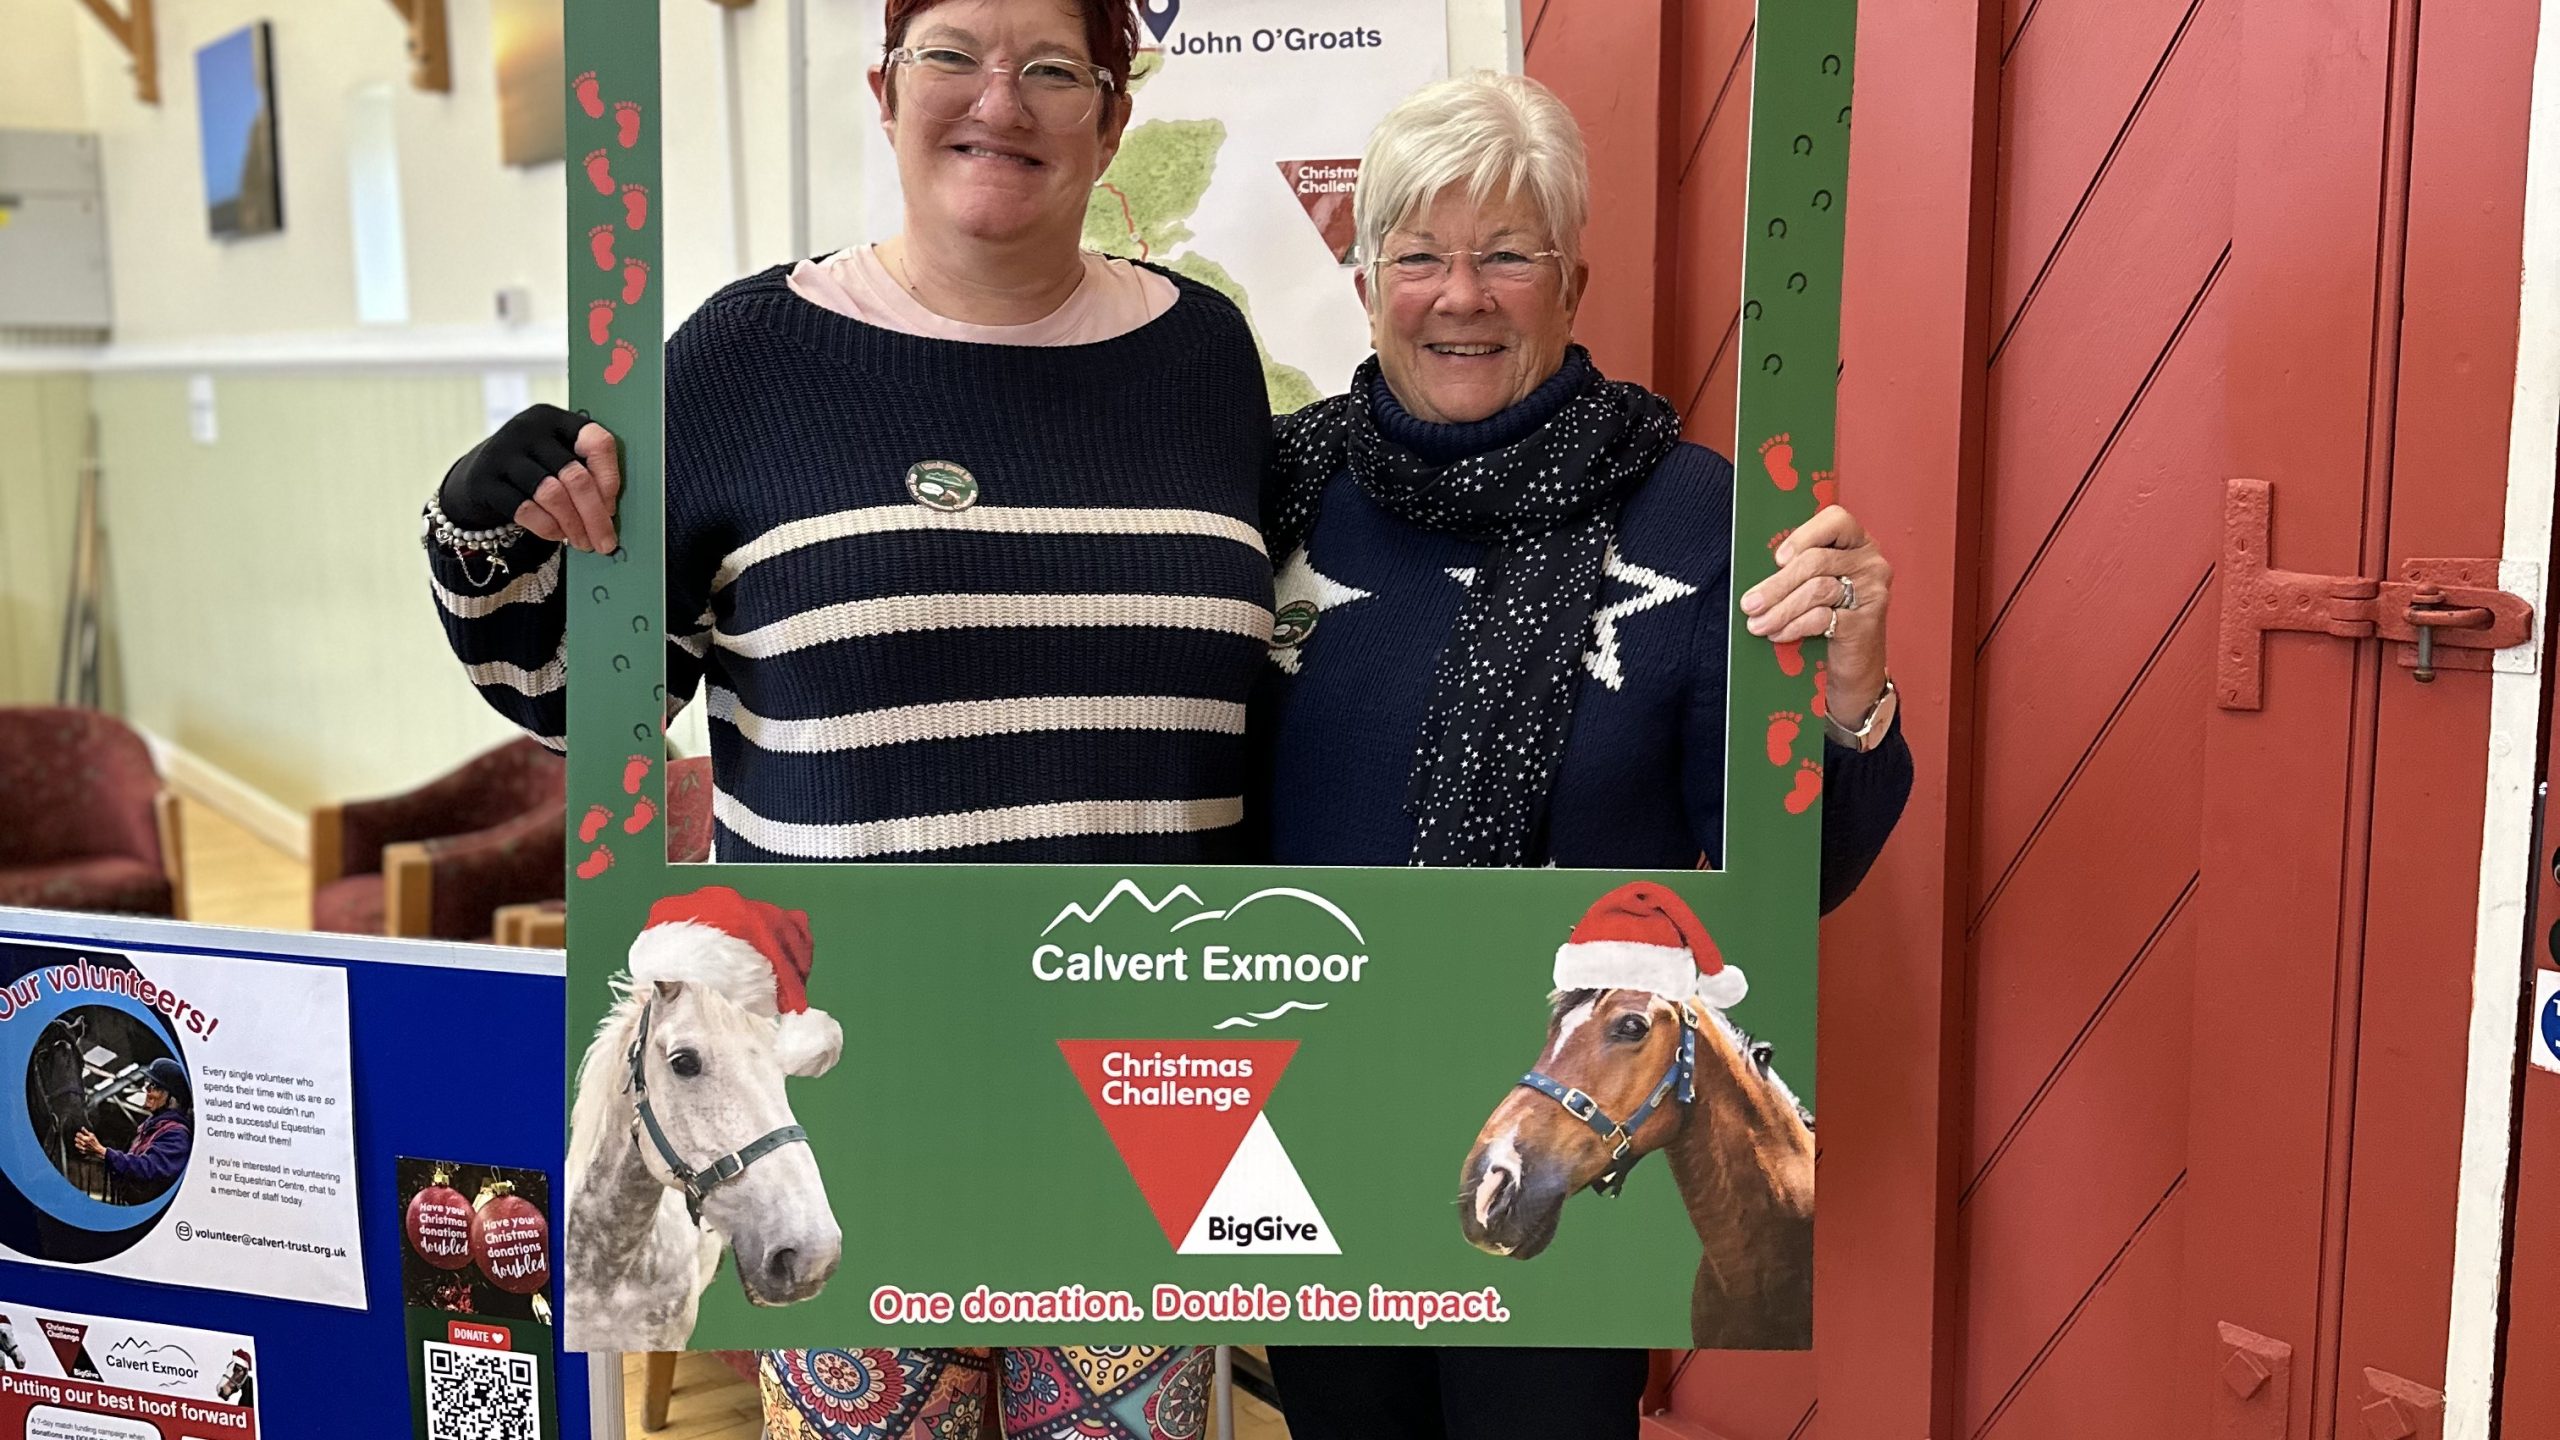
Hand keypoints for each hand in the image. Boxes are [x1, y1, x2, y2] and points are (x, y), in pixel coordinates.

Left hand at [72, 1131, 102, 1158]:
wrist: (98, 1150)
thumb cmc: (95, 1142)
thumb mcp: (92, 1135)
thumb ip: (86, 1132)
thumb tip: (82, 1128)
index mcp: (86, 1139)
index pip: (78, 1134)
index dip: (78, 1133)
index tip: (79, 1134)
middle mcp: (83, 1143)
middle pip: (76, 1139)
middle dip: (77, 1138)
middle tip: (80, 1138)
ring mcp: (83, 1148)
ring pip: (76, 1144)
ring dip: (78, 1142)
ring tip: (81, 1142)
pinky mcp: (82, 1151)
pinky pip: (78, 1148)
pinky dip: (80, 1147)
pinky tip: (82, 1146)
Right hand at [438, 403, 624, 553]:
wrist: (477, 478)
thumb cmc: (534, 471)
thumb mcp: (559, 459)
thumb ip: (585, 474)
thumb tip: (609, 513)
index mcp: (556, 419)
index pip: (596, 442)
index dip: (609, 479)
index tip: (612, 509)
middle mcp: (528, 429)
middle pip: (575, 476)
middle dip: (595, 516)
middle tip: (605, 543)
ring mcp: (503, 453)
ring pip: (552, 495)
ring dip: (573, 526)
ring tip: (582, 542)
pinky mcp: (484, 480)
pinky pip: (526, 509)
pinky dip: (548, 528)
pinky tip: (557, 535)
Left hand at [1739, 505, 1891, 717]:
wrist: (1854, 666)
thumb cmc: (1829, 618)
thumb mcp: (1814, 586)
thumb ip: (1797, 569)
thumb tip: (1754, 569)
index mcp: (1857, 542)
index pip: (1836, 520)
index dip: (1804, 536)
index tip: (1777, 559)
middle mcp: (1870, 562)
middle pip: (1816, 561)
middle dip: (1777, 584)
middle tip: (1749, 604)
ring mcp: (1872, 590)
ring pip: (1817, 590)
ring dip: (1780, 609)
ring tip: (1757, 624)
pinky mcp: (1867, 621)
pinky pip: (1822, 617)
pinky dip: (1794, 626)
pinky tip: (1778, 635)